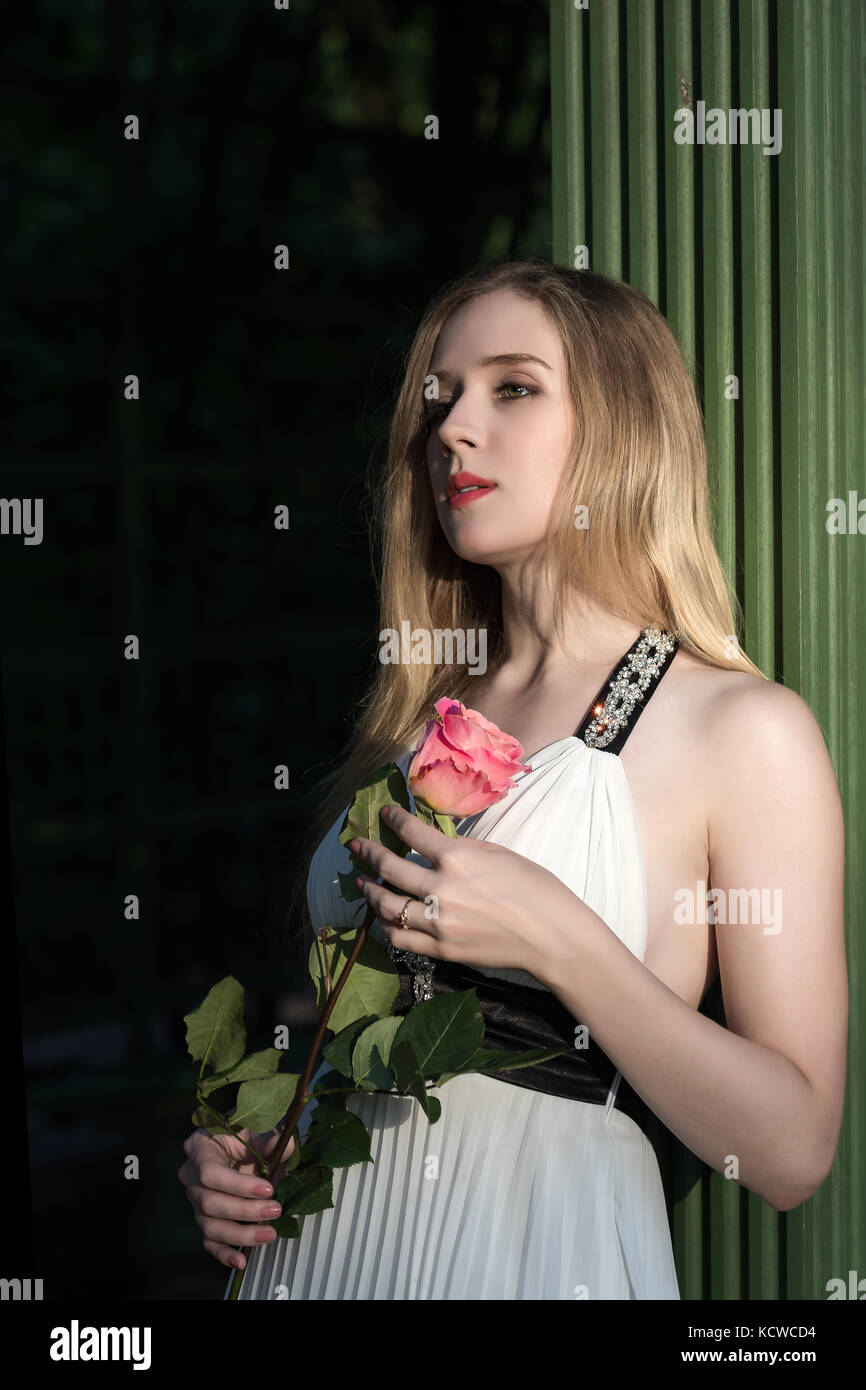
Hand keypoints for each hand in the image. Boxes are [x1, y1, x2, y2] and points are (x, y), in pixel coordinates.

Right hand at [178, 1123, 294, 1272]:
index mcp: (199, 1148)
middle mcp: (190, 1176)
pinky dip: (224, 1254)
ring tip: (269, 1234)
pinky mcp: (204, 1218)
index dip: (238, 1185)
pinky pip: (209, 1241)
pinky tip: (241, 1260)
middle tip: (275, 1210)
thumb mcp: (258, 1128)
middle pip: (209, 1202)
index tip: (268, 1188)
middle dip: (244, 1211)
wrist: (239, 1142)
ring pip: (209, 1225)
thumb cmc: (246, 1133)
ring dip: (240, 1235)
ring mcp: (195, 1200)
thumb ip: (271, 1138)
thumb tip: (286, 1147)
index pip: (210, 1172)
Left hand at [348, 802, 587, 976]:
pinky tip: (383, 917)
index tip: (384, 814)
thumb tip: (433, 841)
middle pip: (389, 868)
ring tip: (362, 883)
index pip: (412, 833)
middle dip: (368, 854)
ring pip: (387, 906)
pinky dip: (387, 926)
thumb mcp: (498, 853)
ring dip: (370, 892)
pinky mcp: (441, 950)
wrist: (551, 936)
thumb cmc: (535, 887)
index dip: (393, 820)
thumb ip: (461, 849)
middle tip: (357, 846)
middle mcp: (440, 890)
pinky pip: (400, 939)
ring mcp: (438, 923)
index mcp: (457, 859)